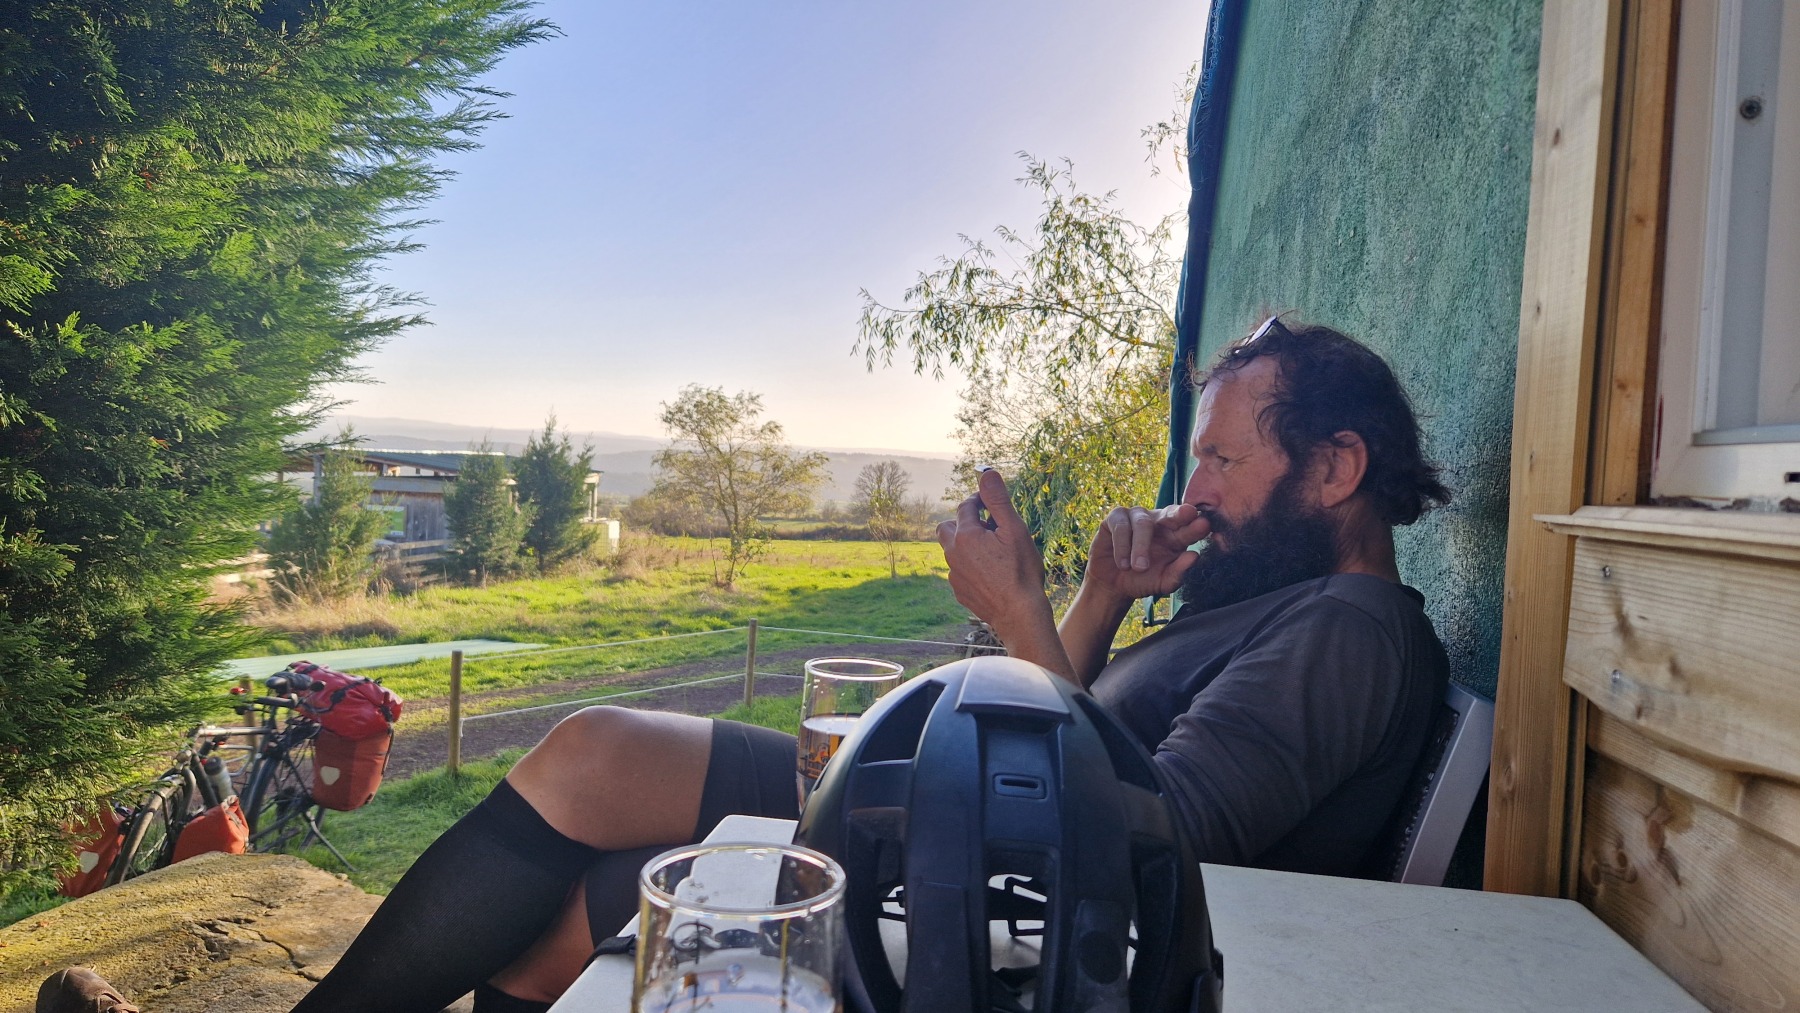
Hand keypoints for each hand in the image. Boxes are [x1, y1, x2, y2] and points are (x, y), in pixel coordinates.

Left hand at [936, 469, 1052, 638]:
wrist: (1019, 615)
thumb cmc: (1021, 571)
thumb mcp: (1015, 530)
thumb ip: (998, 500)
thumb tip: (987, 473)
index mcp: (965, 535)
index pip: (966, 507)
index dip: (981, 502)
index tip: (993, 504)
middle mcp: (953, 553)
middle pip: (947, 527)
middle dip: (964, 522)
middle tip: (988, 528)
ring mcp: (954, 574)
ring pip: (953, 550)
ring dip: (967, 545)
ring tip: (993, 551)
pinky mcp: (959, 591)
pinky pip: (959, 570)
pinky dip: (970, 565)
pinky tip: (991, 572)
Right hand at [1081, 503, 1211, 602]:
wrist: (1113, 585)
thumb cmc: (1143, 580)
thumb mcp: (1163, 582)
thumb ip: (1178, 572)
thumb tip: (1194, 556)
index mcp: (1176, 535)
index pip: (1188, 526)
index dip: (1195, 525)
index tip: (1204, 525)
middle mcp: (1159, 522)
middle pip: (1171, 513)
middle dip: (1179, 513)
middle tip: (1187, 513)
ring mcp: (1137, 517)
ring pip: (1143, 524)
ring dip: (1140, 547)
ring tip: (1138, 568)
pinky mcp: (1116, 518)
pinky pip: (1121, 527)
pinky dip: (1122, 547)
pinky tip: (1123, 564)